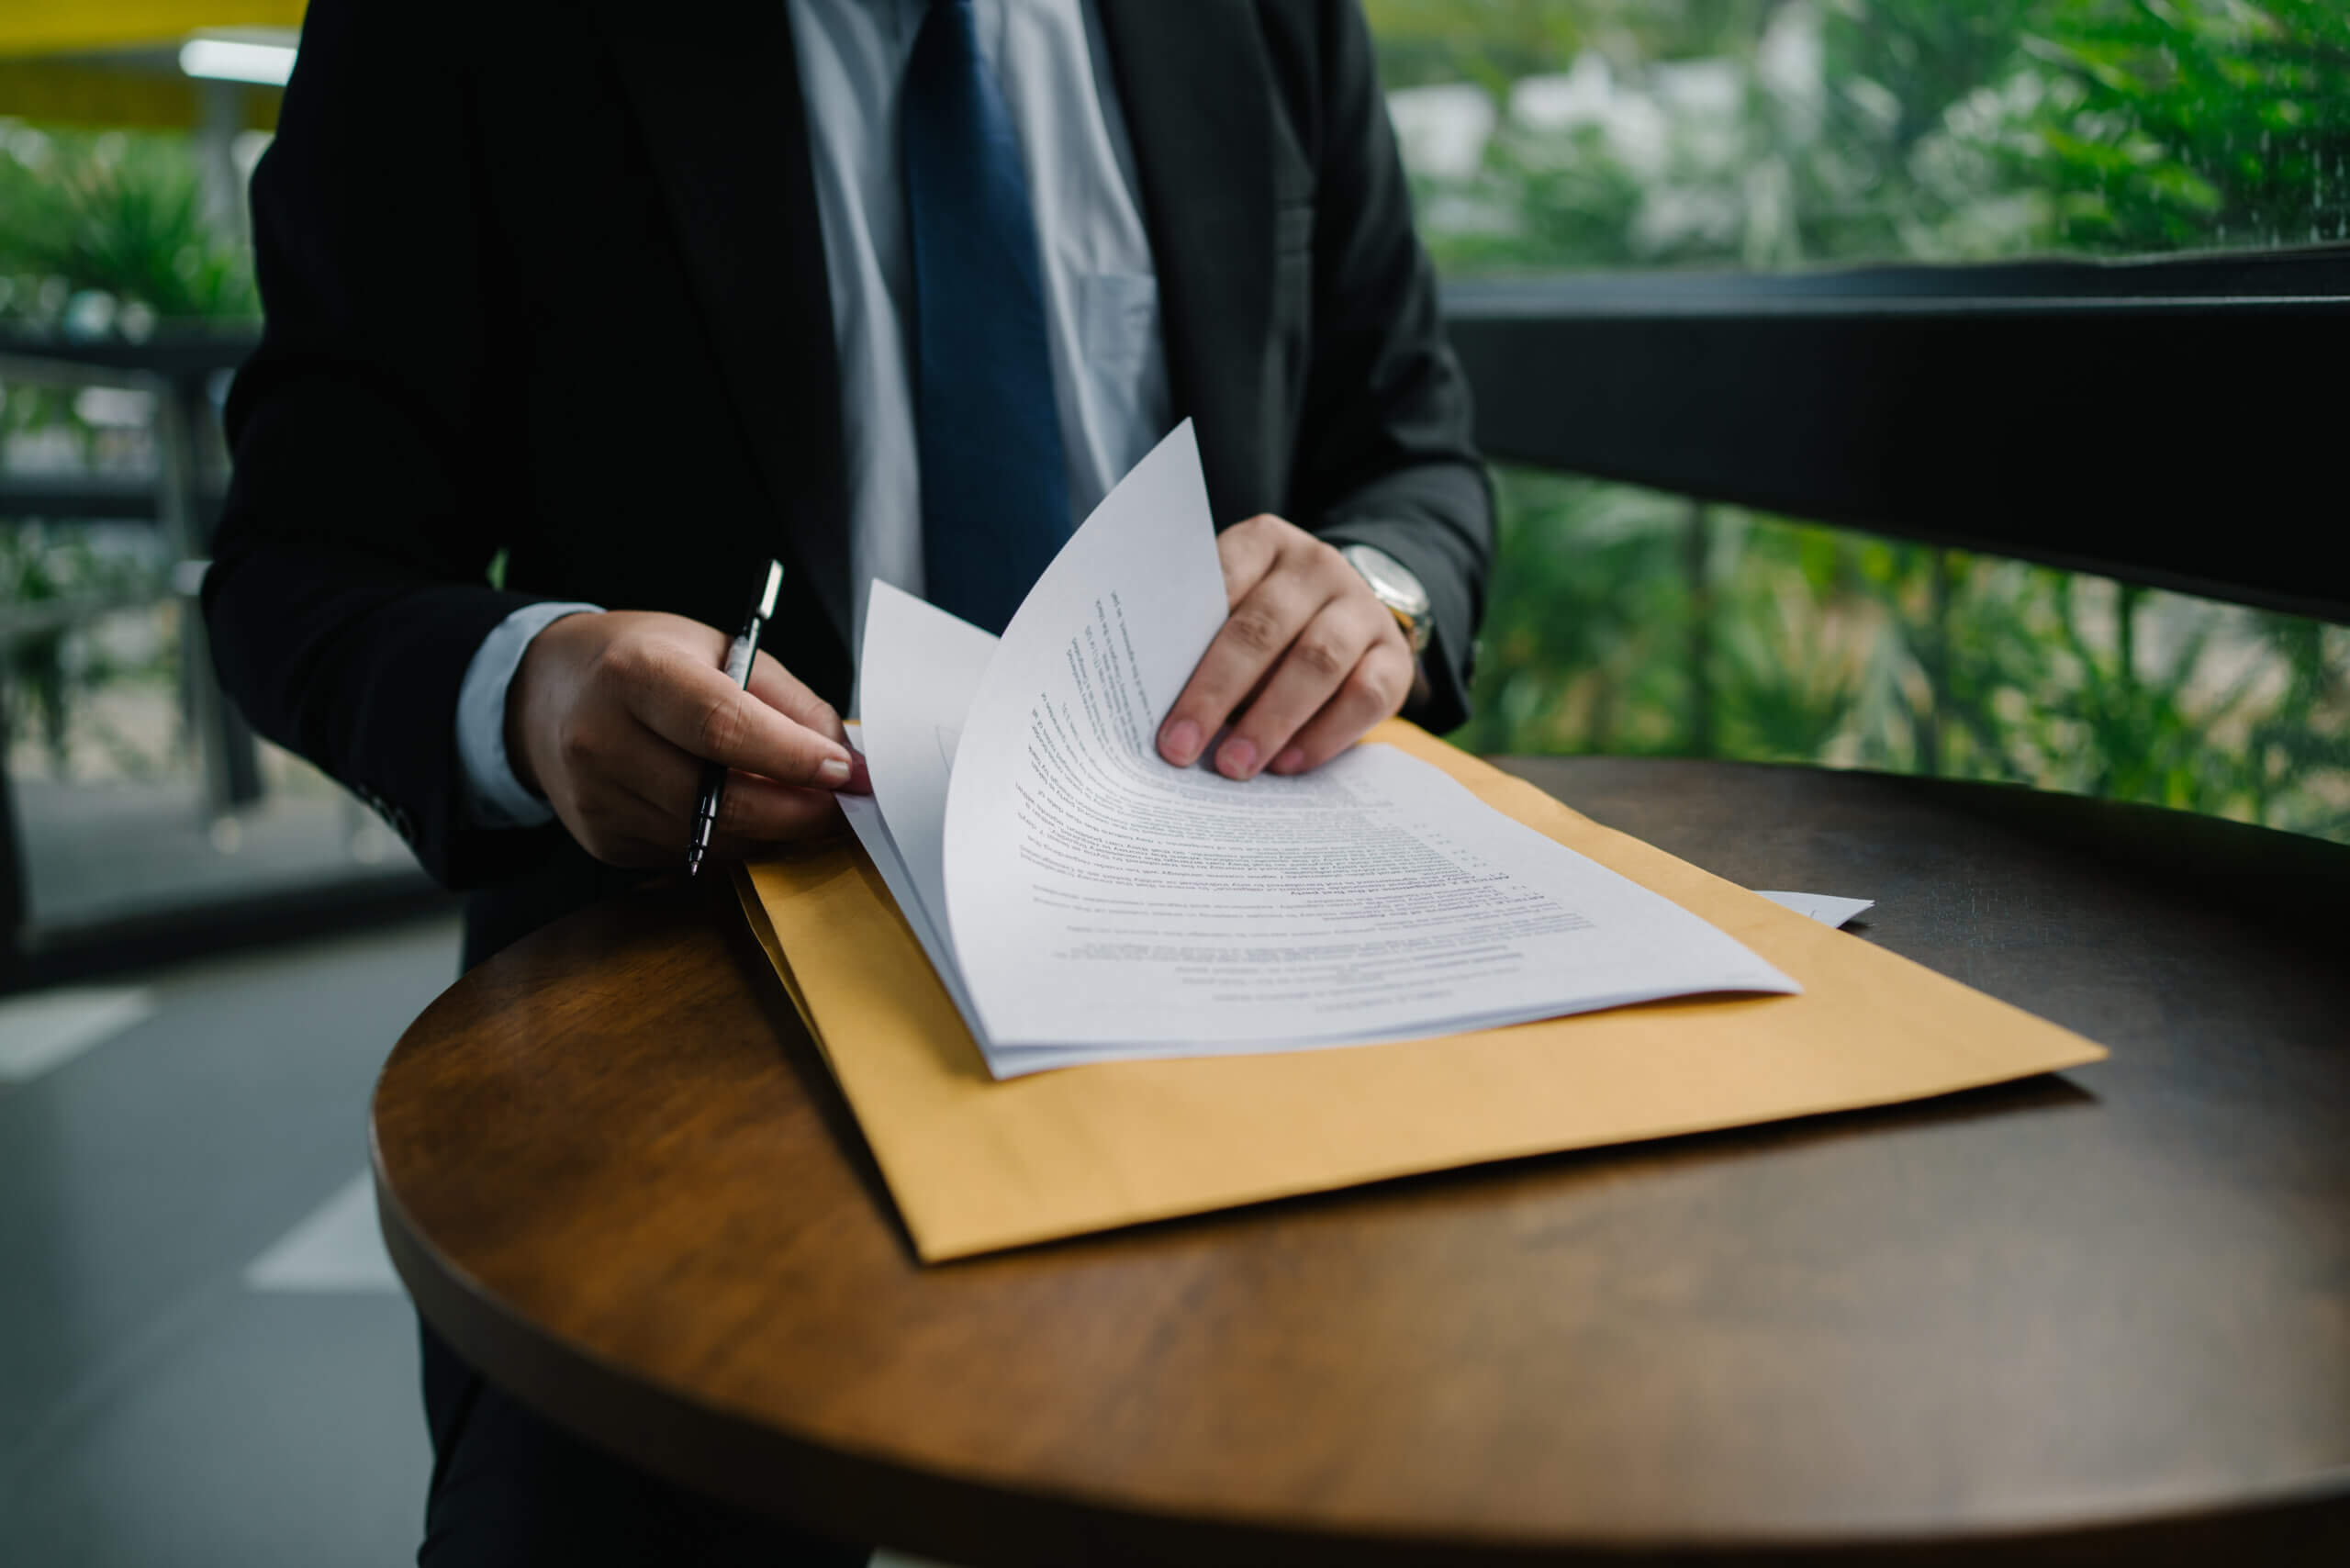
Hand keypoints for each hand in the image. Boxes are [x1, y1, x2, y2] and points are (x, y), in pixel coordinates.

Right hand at [506, 610, 866, 867]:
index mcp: (636, 673)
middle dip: (796, 812)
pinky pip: (689, 855)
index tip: (845, 771)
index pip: (724, 726)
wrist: (546, 694)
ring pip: (711, 839)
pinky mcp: (602, 840)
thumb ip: (785, 700)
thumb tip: (844, 756)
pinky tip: (742, 813)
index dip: (792, 756)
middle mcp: (604, 739)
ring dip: (770, 831)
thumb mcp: (715, 649)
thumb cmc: (643, 661)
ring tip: (799, 805)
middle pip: (720, 800)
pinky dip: (731, 841)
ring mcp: (597, 798)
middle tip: (841, 806)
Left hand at [1155, 515, 1413, 778]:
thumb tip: (1157, 707)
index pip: (1222, 580)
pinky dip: (1324, 734)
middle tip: (1182, 747)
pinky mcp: (1395, 655)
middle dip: (1217, 692)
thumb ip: (1197, 640)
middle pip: (1263, 628)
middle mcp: (1316, 566)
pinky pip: (1366, 695)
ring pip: (1318, 661)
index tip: (1152, 692)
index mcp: (1263, 542)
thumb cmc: (1262, 621)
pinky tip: (1288, 764)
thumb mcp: (1228, 611)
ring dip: (1271, 720)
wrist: (1345, 618)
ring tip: (1235, 765)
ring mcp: (1361, 607)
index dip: (1184, 640)